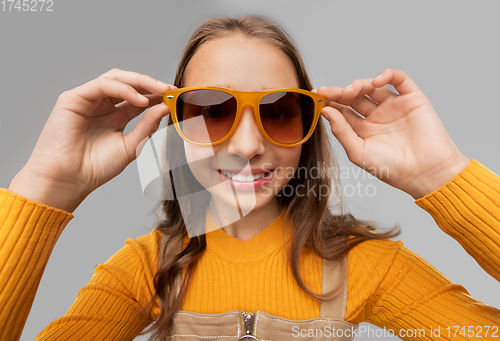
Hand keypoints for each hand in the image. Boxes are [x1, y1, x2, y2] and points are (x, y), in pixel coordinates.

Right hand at [8, 68, 173, 211]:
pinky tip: (139, 100)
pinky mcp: (74, 98)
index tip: (175, 96)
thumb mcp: (131, 145)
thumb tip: (165, 107)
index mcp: (115, 116)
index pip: (139, 98)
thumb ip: (147, 126)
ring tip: (159, 90)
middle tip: (169, 88)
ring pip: (116, 78)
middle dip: (150, 84)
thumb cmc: (95, 167)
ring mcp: (88, 100)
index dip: (157, 95)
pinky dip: (123, 89)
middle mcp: (102, 105)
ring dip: (140, 81)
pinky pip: (102, 85)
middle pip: (128, 83)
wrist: (69, 180)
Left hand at [316, 69, 469, 198]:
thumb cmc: (391, 169)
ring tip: (349, 91)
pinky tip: (376, 81)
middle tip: (326, 92)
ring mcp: (394, 106)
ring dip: (359, 84)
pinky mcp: (412, 99)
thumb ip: (341, 131)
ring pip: (372, 87)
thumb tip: (325, 111)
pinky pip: (399, 79)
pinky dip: (388, 74)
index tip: (316, 97)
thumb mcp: (358, 152)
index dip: (330, 103)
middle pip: (354, 97)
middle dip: (339, 92)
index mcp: (363, 129)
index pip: (343, 111)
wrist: (425, 172)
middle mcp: (377, 116)